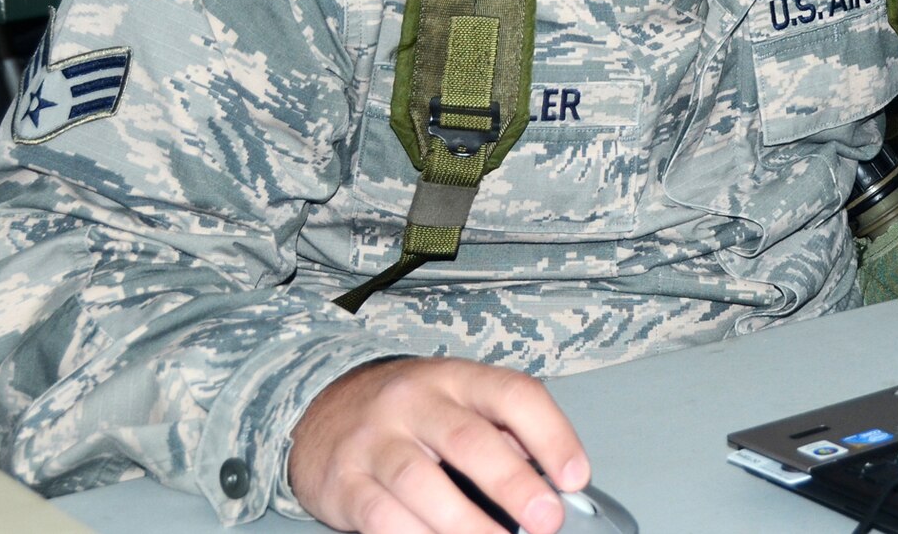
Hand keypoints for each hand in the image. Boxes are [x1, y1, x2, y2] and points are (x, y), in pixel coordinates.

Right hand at [288, 356, 590, 533]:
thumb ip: (501, 432)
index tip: (575, 476)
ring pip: (422, 483)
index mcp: (457, 377)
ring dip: (467, 523)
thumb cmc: (409, 413)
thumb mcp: (457, 401)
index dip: (552, 435)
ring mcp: (374, 440)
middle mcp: (414, 401)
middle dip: (513, 483)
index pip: (514, 395)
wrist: (322, 409)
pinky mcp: (343, 481)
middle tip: (546, 519)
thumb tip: (551, 480)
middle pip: (469, 440)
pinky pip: (382, 516)